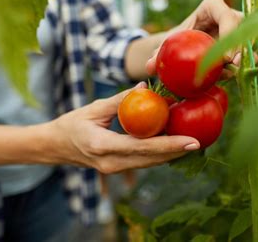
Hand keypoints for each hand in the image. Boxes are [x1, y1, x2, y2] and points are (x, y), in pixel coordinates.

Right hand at [45, 82, 199, 173]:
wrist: (56, 147)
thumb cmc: (72, 124)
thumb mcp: (94, 108)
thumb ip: (121, 100)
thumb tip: (146, 88)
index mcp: (103, 146)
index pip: (144, 147)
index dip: (170, 145)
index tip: (192, 142)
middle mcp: (112, 163)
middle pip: (153, 159)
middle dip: (178, 151)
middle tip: (201, 140)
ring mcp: (115, 169)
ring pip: (151, 163)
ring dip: (172, 153)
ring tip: (193, 141)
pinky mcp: (119, 168)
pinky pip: (144, 162)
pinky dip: (160, 153)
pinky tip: (174, 143)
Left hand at [146, 0, 257, 76]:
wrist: (185, 45)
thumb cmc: (177, 38)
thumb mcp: (168, 43)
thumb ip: (159, 53)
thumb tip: (150, 66)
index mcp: (213, 6)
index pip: (226, 16)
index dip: (229, 33)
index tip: (224, 57)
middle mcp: (231, 15)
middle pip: (242, 29)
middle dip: (240, 48)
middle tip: (233, 66)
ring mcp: (239, 29)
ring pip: (248, 42)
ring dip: (243, 59)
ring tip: (232, 73)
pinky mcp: (242, 44)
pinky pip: (247, 54)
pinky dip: (240, 66)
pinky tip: (230, 76)